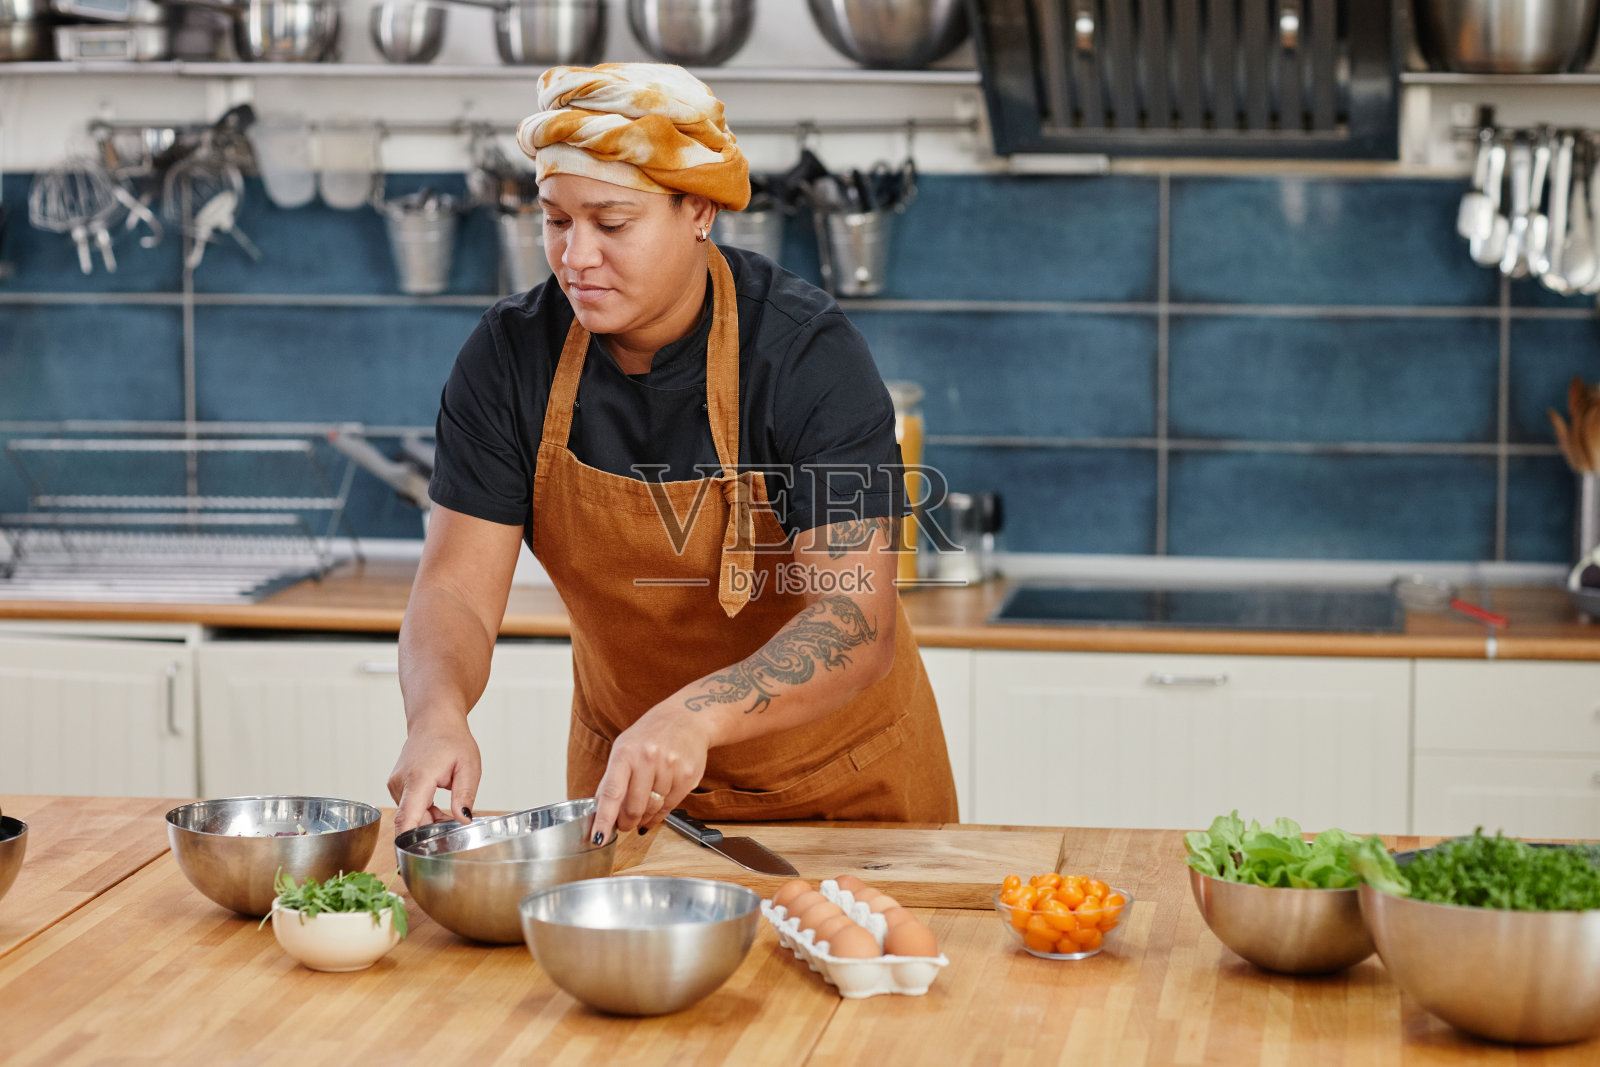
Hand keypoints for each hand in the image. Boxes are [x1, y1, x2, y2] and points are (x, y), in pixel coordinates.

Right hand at [388, 717, 481, 833]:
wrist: (434, 720)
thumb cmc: (452, 739)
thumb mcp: (468, 766)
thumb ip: (465, 795)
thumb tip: (464, 820)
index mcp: (418, 779)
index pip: (406, 818)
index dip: (406, 843)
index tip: (407, 862)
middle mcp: (400, 783)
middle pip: (411, 821)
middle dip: (430, 833)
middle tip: (454, 832)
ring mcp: (396, 785)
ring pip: (411, 816)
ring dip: (430, 822)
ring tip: (451, 811)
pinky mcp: (397, 786)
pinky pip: (410, 809)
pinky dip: (425, 814)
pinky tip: (441, 809)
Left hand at [590, 705, 712, 842]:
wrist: (687, 718)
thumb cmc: (651, 734)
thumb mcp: (624, 748)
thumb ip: (612, 779)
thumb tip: (599, 810)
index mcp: (626, 753)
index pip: (612, 793)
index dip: (604, 819)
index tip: (598, 837)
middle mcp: (648, 759)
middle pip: (634, 807)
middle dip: (626, 822)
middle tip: (623, 825)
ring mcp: (670, 768)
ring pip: (653, 809)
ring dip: (644, 818)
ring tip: (641, 814)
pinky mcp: (688, 776)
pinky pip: (670, 807)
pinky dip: (660, 814)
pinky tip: (656, 810)